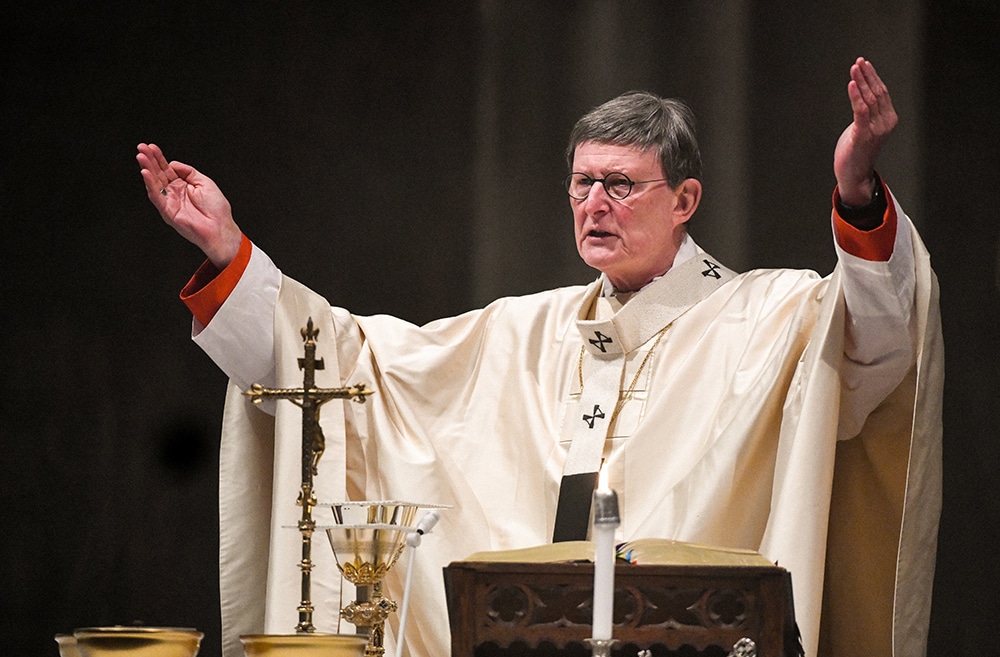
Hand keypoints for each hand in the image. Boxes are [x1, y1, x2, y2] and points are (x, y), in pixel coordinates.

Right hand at [136, 143, 242, 267]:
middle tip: (141, 148)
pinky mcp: (167, 211)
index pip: (167, 168)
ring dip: (147, 169)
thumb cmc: (216, 209)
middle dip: (149, 160)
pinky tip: (145, 173)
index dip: (159, 158)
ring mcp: (169, 202)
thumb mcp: (204, 182)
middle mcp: (174, 192)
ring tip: (141, 157)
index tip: (151, 147)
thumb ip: (188, 171)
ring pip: (154, 183)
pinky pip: (156, 197)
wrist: (221, 229)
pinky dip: (150, 185)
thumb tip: (172, 164)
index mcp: (182, 185)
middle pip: (158, 173)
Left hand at [834, 58, 897, 205]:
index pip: (882, 92)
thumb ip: (865, 113)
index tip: (863, 63)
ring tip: (854, 68)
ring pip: (869, 99)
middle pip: (877, 92)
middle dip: (867, 75)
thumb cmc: (857, 152)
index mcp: (888, 119)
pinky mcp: (863, 135)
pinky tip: (851, 84)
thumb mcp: (864, 128)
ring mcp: (876, 129)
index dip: (873, 76)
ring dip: (861, 82)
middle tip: (858, 61)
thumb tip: (860, 96)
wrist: (855, 176)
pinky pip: (860, 111)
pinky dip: (856, 96)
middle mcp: (885, 122)